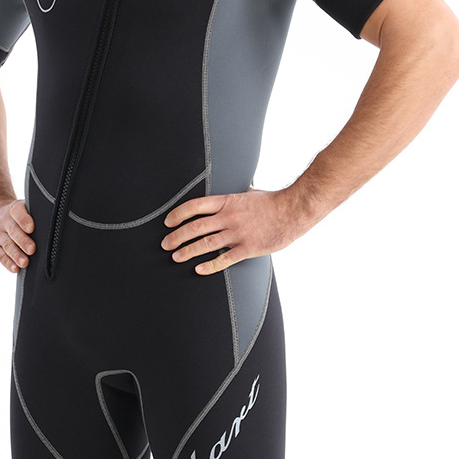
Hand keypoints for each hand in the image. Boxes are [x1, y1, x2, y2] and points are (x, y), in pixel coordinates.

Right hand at [0, 199, 35, 272]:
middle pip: (14, 231)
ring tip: (25, 262)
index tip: (31, 228)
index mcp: (15, 209)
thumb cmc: (18, 216)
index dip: (24, 220)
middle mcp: (4, 221)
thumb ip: (36, 215)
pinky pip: (0, 256)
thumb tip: (53, 227)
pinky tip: (15, 268)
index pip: (18, 212)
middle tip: (32, 249)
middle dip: (23, 241)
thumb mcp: (24, 209)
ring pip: (7, 245)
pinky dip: (8, 263)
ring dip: (16, 255)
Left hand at [161, 188, 303, 274]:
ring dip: (188, 251)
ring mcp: (237, 233)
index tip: (167, 222)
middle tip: (165, 244)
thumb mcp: (249, 192)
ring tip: (175, 257)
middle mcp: (229, 217)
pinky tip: (199, 269)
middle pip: (195, 227)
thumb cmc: (272, 201)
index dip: (178, 214)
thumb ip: (237, 195)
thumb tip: (234, 189)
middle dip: (177, 236)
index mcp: (227, 202)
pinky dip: (210, 265)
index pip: (195, 206)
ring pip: (206, 243)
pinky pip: (225, 258)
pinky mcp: (248, 248)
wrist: (293, 210)